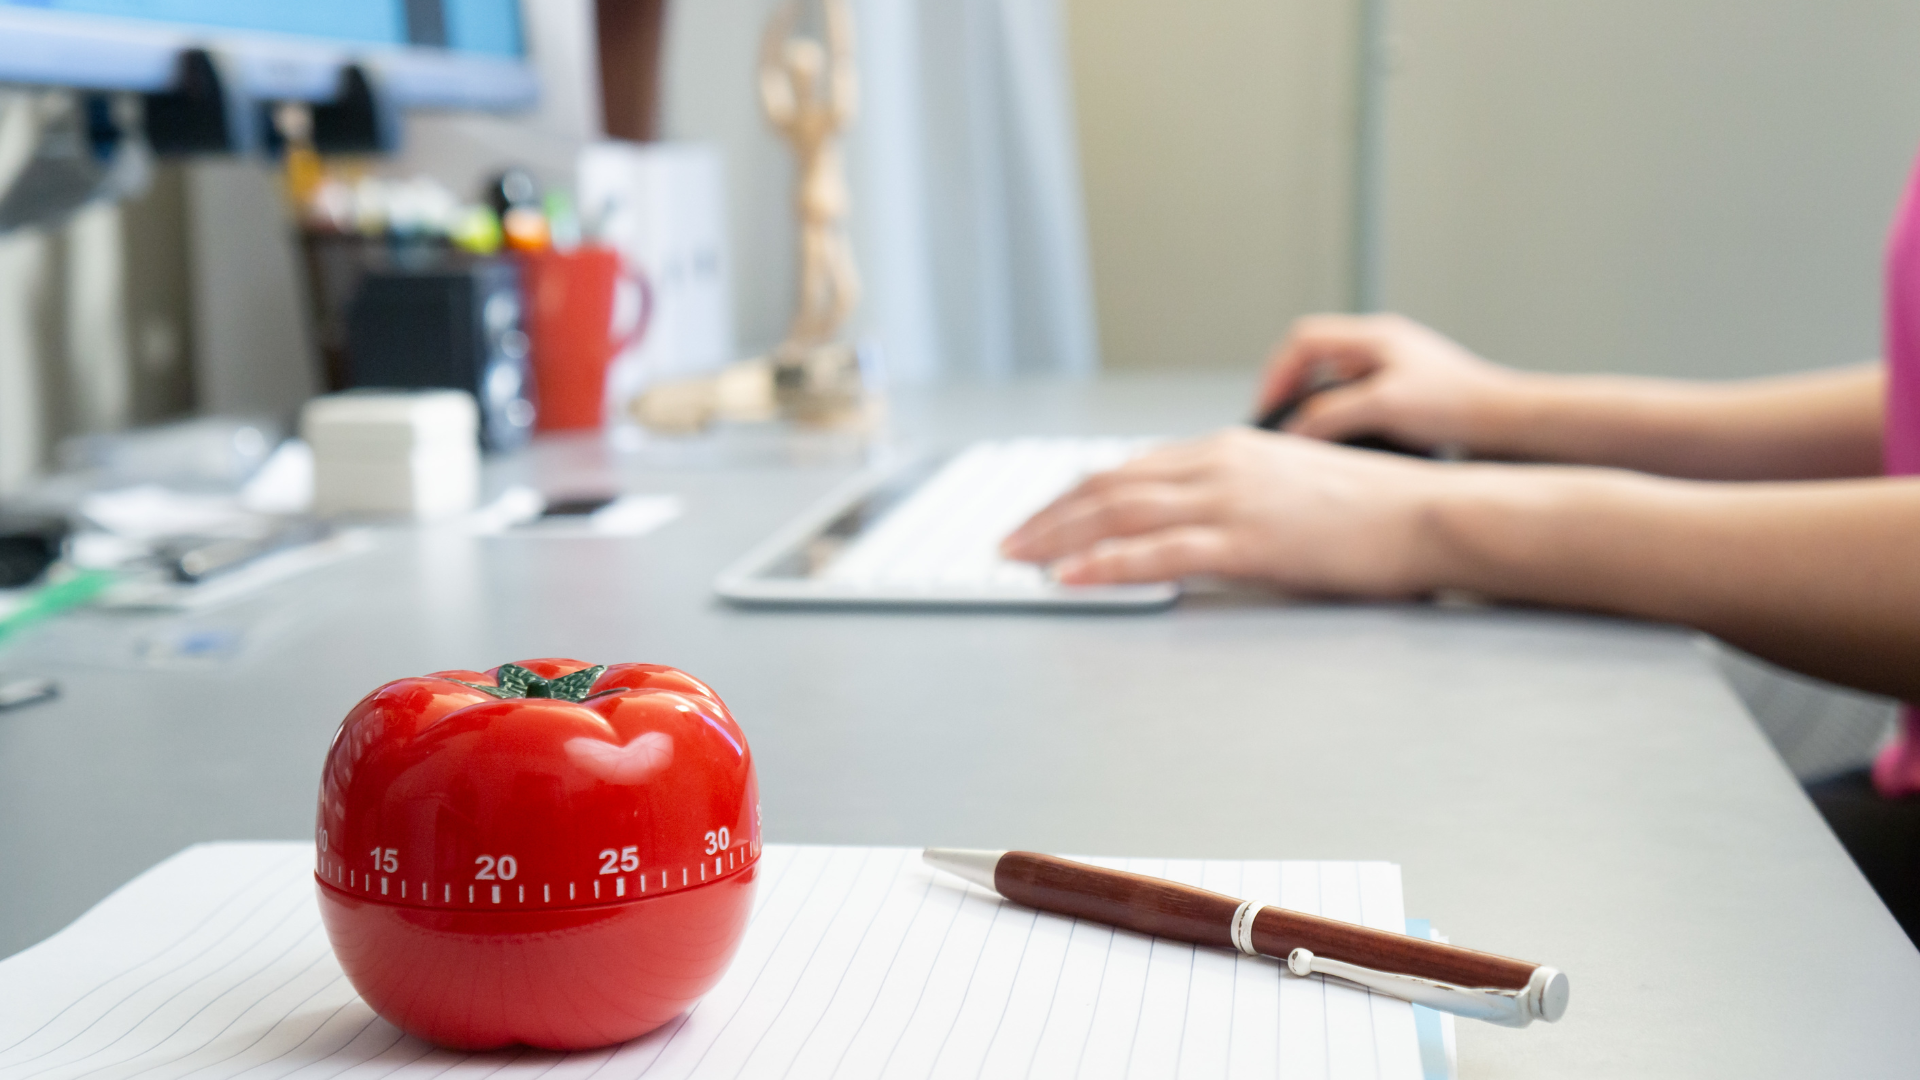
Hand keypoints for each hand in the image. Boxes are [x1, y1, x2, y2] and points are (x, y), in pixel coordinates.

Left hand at [1000, 429, 1446, 595]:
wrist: (1431, 514)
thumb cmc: (1374, 510)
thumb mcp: (1293, 486)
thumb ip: (1239, 493)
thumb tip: (1195, 518)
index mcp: (1231, 447)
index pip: (1131, 468)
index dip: (1076, 494)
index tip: (1041, 516)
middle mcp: (1221, 463)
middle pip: (1110, 485)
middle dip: (1050, 515)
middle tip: (1008, 541)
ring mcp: (1232, 500)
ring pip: (1120, 513)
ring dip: (1059, 538)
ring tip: (1019, 558)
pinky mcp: (1246, 541)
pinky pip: (1157, 553)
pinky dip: (1105, 565)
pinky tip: (1070, 576)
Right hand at [1257, 313, 1531, 452]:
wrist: (1510, 425)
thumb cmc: (1458, 407)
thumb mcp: (1384, 406)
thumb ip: (1330, 415)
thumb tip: (1291, 431)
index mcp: (1375, 336)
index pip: (1303, 340)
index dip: (1276, 373)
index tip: (1267, 408)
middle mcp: (1383, 347)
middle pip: (1314, 359)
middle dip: (1290, 391)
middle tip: (1279, 425)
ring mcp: (1395, 370)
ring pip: (1335, 383)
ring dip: (1316, 409)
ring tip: (1306, 440)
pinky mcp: (1407, 396)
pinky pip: (1357, 402)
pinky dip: (1341, 422)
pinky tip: (1346, 449)